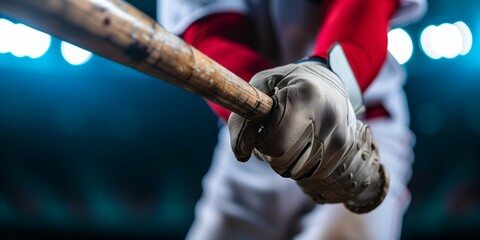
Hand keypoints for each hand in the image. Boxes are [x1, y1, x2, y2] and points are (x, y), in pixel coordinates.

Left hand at [228, 60, 388, 212]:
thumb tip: (241, 154)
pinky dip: (300, 163)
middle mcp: (328, 117)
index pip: (274, 144)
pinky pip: (311, 173)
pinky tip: (303, 142)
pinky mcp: (344, 150)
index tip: (261, 128)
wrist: (327, 81)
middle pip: (284, 162)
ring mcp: (340, 136)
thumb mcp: (258, 88)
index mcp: (305, 95)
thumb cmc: (286, 84)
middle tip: (273, 132)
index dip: (259, 142)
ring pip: (296, 171)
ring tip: (289, 134)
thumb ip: (241, 120)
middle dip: (270, 153)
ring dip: (284, 160)